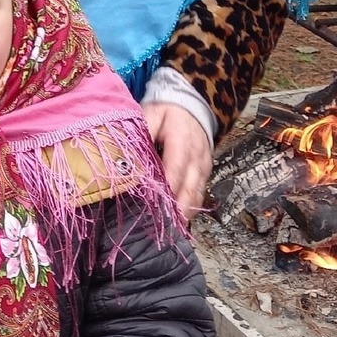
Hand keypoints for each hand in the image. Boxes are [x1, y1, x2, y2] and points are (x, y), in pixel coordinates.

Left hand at [143, 102, 212, 222]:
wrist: (193, 107)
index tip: (157, 204)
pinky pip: (200, 194)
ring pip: (197, 194)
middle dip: (178, 208)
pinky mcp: (205, 173)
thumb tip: (131, 150)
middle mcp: (197, 157)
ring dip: (185, 212)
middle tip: (164, 226)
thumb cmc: (168, 113)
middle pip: (189, 187)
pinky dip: (191, 209)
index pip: (175, 168)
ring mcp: (204, 167)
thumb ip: (143, 130)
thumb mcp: (153, 114)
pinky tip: (180, 222)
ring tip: (171, 229)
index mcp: (182, 141)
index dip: (167, 187)